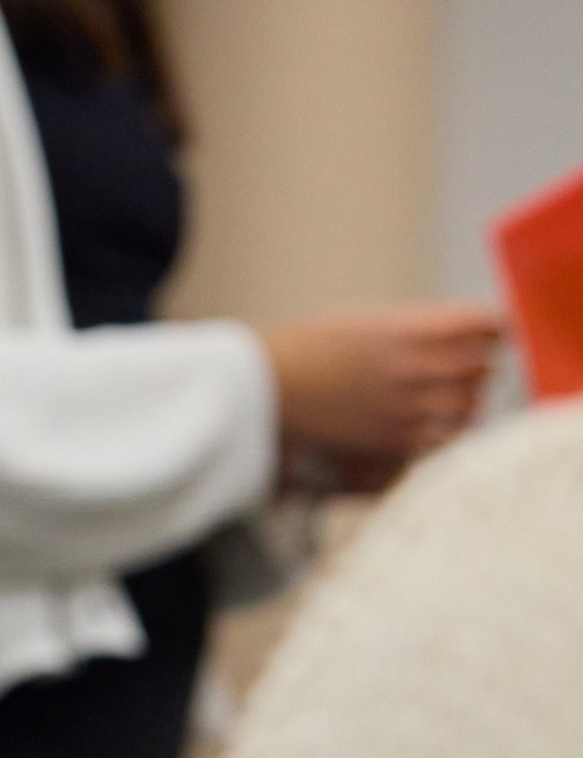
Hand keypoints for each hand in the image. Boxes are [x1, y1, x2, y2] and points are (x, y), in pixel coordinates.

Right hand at [262, 303, 499, 478]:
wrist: (267, 384)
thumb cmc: (310, 346)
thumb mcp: (369, 320)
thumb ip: (420, 328)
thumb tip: (463, 337)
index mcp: (410, 329)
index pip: (485, 325)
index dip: (491, 327)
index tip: (488, 330)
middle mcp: (416, 367)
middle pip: (483, 363)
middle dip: (477, 360)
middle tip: (464, 360)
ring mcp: (409, 406)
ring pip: (471, 401)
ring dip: (466, 395)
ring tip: (447, 391)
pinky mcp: (396, 437)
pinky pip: (448, 437)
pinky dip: (450, 428)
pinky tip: (435, 420)